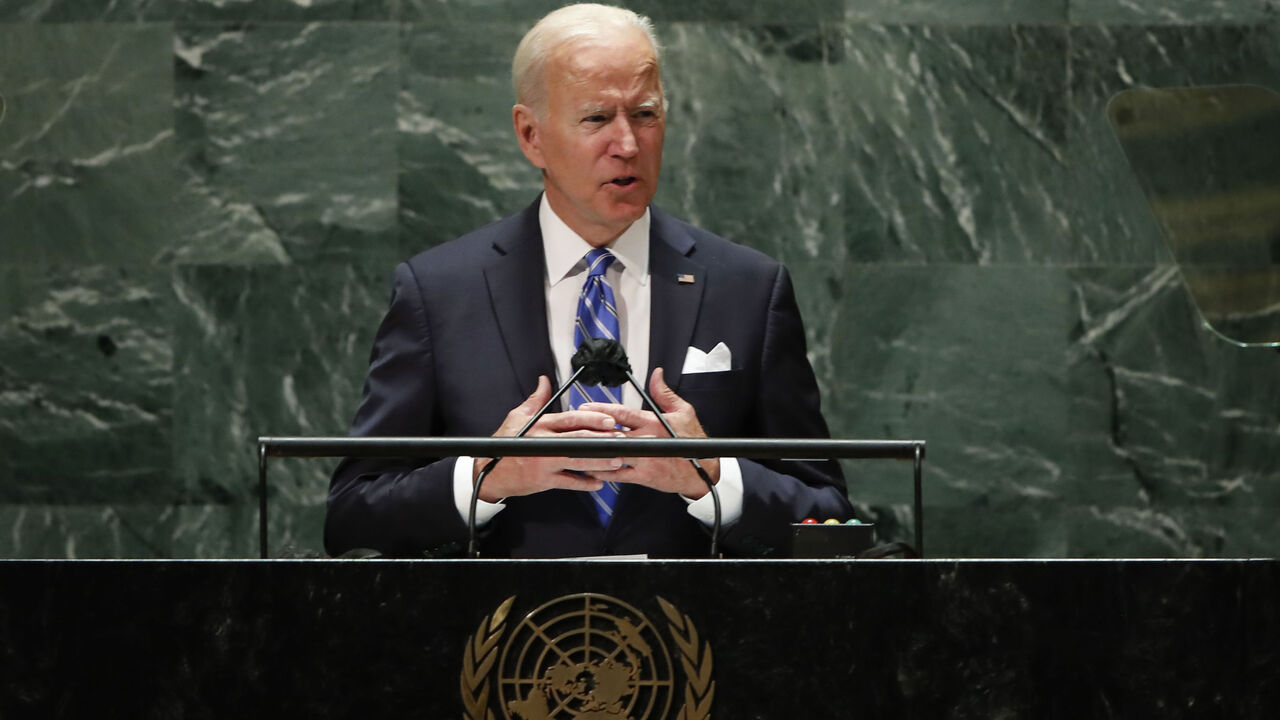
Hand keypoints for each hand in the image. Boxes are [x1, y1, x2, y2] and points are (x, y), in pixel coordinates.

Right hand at [474, 375, 624, 501]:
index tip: (610, 419)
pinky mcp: (543, 481)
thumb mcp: (517, 417)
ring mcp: (544, 463)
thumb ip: (535, 400)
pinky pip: (568, 483)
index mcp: (540, 425)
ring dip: (598, 462)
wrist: (489, 471)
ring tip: (616, 461)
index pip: (570, 419)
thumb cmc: (505, 444)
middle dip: (601, 440)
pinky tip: (598, 482)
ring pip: (576, 462)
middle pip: (577, 440)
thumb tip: (544, 381)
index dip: (592, 419)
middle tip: (620, 440)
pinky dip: (584, 484)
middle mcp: (543, 443)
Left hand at [579, 367, 719, 497]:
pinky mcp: (643, 476)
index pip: (622, 413)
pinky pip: (617, 474)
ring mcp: (643, 459)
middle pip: (612, 433)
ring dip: (593, 450)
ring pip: (612, 453)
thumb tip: (656, 374)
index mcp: (653, 423)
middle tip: (574, 426)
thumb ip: (664, 393)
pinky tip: (590, 467)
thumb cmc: (693, 441)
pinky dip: (602, 471)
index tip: (585, 406)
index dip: (601, 409)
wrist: (703, 472)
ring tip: (575, 446)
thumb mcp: (683, 411)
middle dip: (591, 429)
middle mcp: (646, 440)